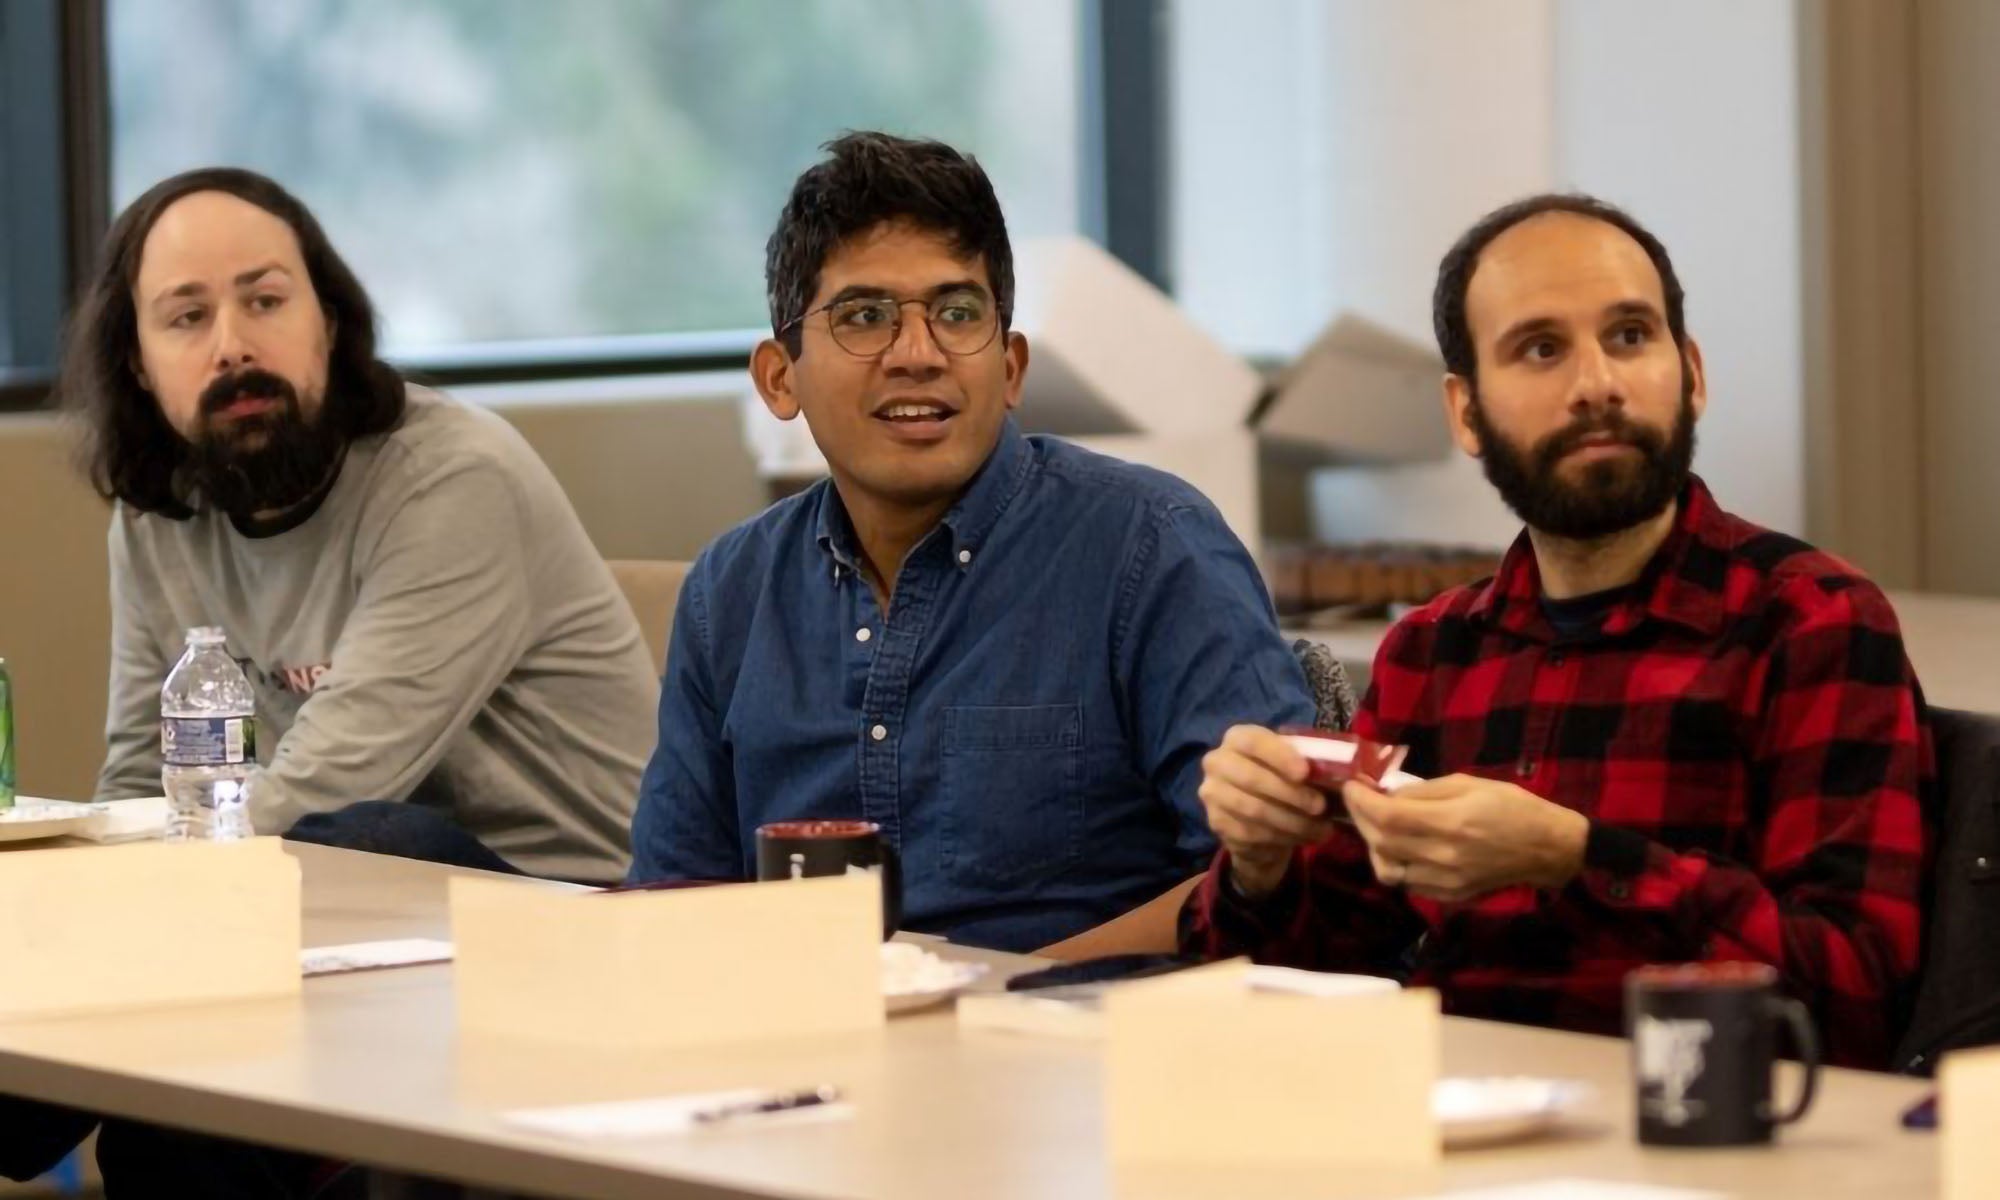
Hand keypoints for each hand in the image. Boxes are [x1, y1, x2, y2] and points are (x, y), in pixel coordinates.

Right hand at [1198, 725, 1335, 898]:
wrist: (1258, 817)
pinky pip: (1250, 833)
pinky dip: (1281, 838)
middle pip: (1252, 778)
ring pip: (1254, 810)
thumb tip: (1340, 775)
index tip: (1305, 773)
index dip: (1279, 757)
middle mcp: (1217, 762)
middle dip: (1292, 795)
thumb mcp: (1295, 767)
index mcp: (1237, 738)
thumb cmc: (1283, 781)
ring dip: (1292, 821)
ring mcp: (1212, 793)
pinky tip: (1302, 838)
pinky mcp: (1216, 822)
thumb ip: (1309, 765)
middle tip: (1321, 807)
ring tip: (1319, 828)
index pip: (1253, 742)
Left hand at [1341, 773, 1588, 902]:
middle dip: (1361, 818)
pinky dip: (1394, 863)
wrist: (1547, 848)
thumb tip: (1386, 793)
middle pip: (1380, 843)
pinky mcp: (1448, 896)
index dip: (1361, 801)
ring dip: (1373, 846)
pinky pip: (1406, 883)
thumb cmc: (1511, 807)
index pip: (1387, 816)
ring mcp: (1444, 881)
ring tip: (1379, 826)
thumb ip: (1423, 790)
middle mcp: (1442, 856)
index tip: (1352, 786)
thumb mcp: (1468, 783)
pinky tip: (1400, 846)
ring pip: (1386, 869)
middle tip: (1360, 801)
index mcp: (1449, 822)